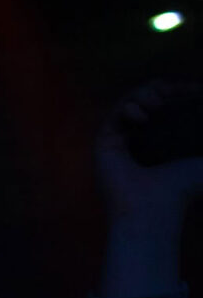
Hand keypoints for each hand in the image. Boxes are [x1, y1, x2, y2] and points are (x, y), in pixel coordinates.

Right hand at [96, 81, 202, 223]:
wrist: (154, 209)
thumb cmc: (180, 191)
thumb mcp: (202, 160)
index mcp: (161, 140)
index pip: (168, 104)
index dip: (180, 91)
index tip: (197, 90)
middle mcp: (139, 138)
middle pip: (147, 97)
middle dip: (161, 88)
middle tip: (172, 96)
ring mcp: (121, 139)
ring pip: (130, 100)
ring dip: (144, 93)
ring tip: (157, 104)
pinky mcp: (104, 141)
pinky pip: (115, 112)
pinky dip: (129, 106)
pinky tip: (143, 116)